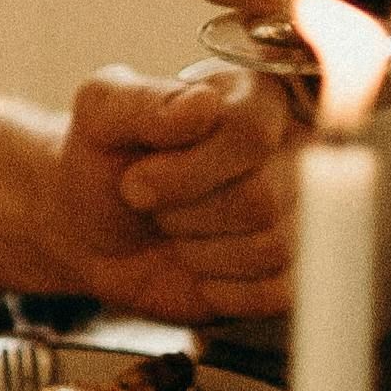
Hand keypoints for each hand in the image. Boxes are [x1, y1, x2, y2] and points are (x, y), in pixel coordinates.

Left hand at [50, 65, 297, 321]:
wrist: (94, 230)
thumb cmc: (104, 162)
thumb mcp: (102, 116)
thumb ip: (144, 102)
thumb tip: (203, 105)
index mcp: (254, 97)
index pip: (250, 133)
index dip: (188, 170)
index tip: (135, 181)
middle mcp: (291, 151)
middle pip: (260, 199)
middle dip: (183, 215)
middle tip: (153, 208)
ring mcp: (297, 211)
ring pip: (270, 248)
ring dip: (199, 253)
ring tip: (176, 233)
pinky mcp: (291, 269)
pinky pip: (276, 293)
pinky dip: (221, 292)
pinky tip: (198, 271)